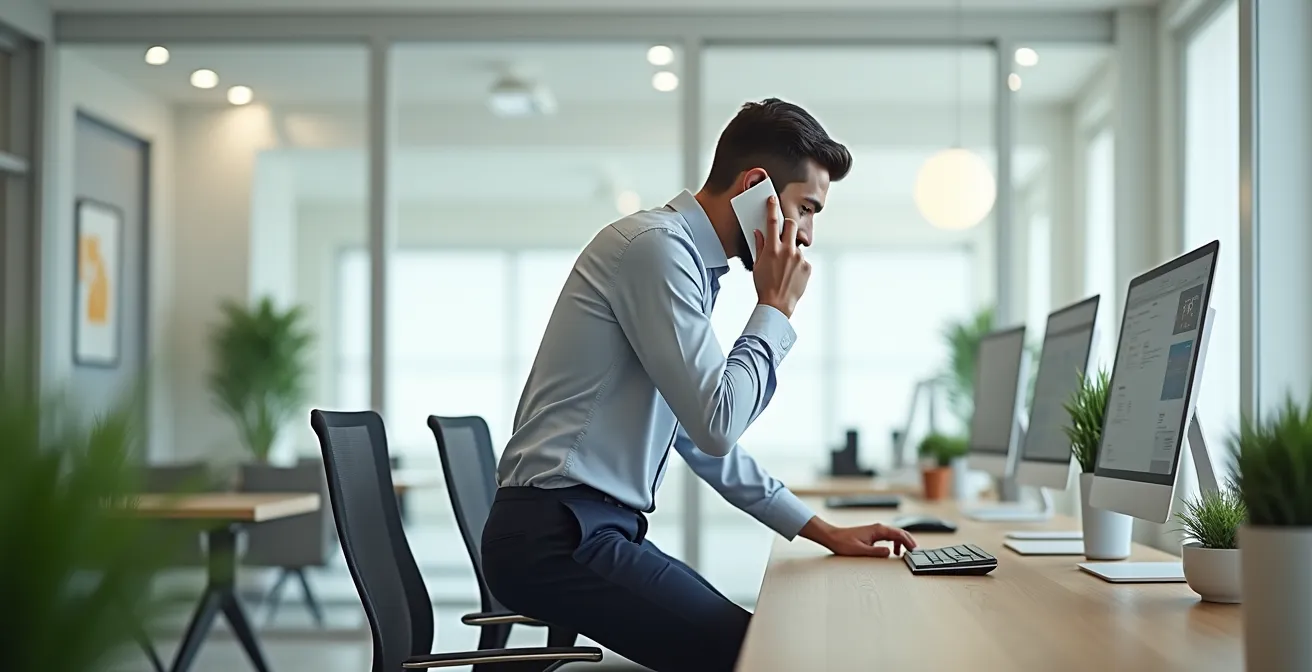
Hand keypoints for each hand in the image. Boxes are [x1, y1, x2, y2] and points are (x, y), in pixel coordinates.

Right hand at [752, 195, 810, 318]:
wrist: (777, 305)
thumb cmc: (764, 285)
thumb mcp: (757, 265)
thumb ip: (759, 246)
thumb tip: (759, 233)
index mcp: (772, 248)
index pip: (772, 222)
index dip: (772, 208)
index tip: (772, 199)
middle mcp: (787, 250)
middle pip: (791, 225)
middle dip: (788, 224)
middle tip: (784, 230)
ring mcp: (799, 258)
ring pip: (796, 246)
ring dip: (790, 251)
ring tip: (784, 268)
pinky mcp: (808, 267)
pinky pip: (802, 260)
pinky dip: (797, 265)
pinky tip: (791, 276)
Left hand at [800, 517, 917, 557]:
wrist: (832, 537)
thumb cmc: (843, 543)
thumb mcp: (860, 550)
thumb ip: (876, 552)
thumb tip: (890, 552)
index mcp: (877, 530)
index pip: (899, 534)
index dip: (909, 542)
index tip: (914, 550)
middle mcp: (878, 528)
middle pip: (899, 533)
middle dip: (908, 541)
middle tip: (915, 552)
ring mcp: (875, 531)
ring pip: (894, 535)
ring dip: (902, 542)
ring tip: (905, 553)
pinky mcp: (872, 534)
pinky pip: (888, 537)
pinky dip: (894, 543)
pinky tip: (893, 551)